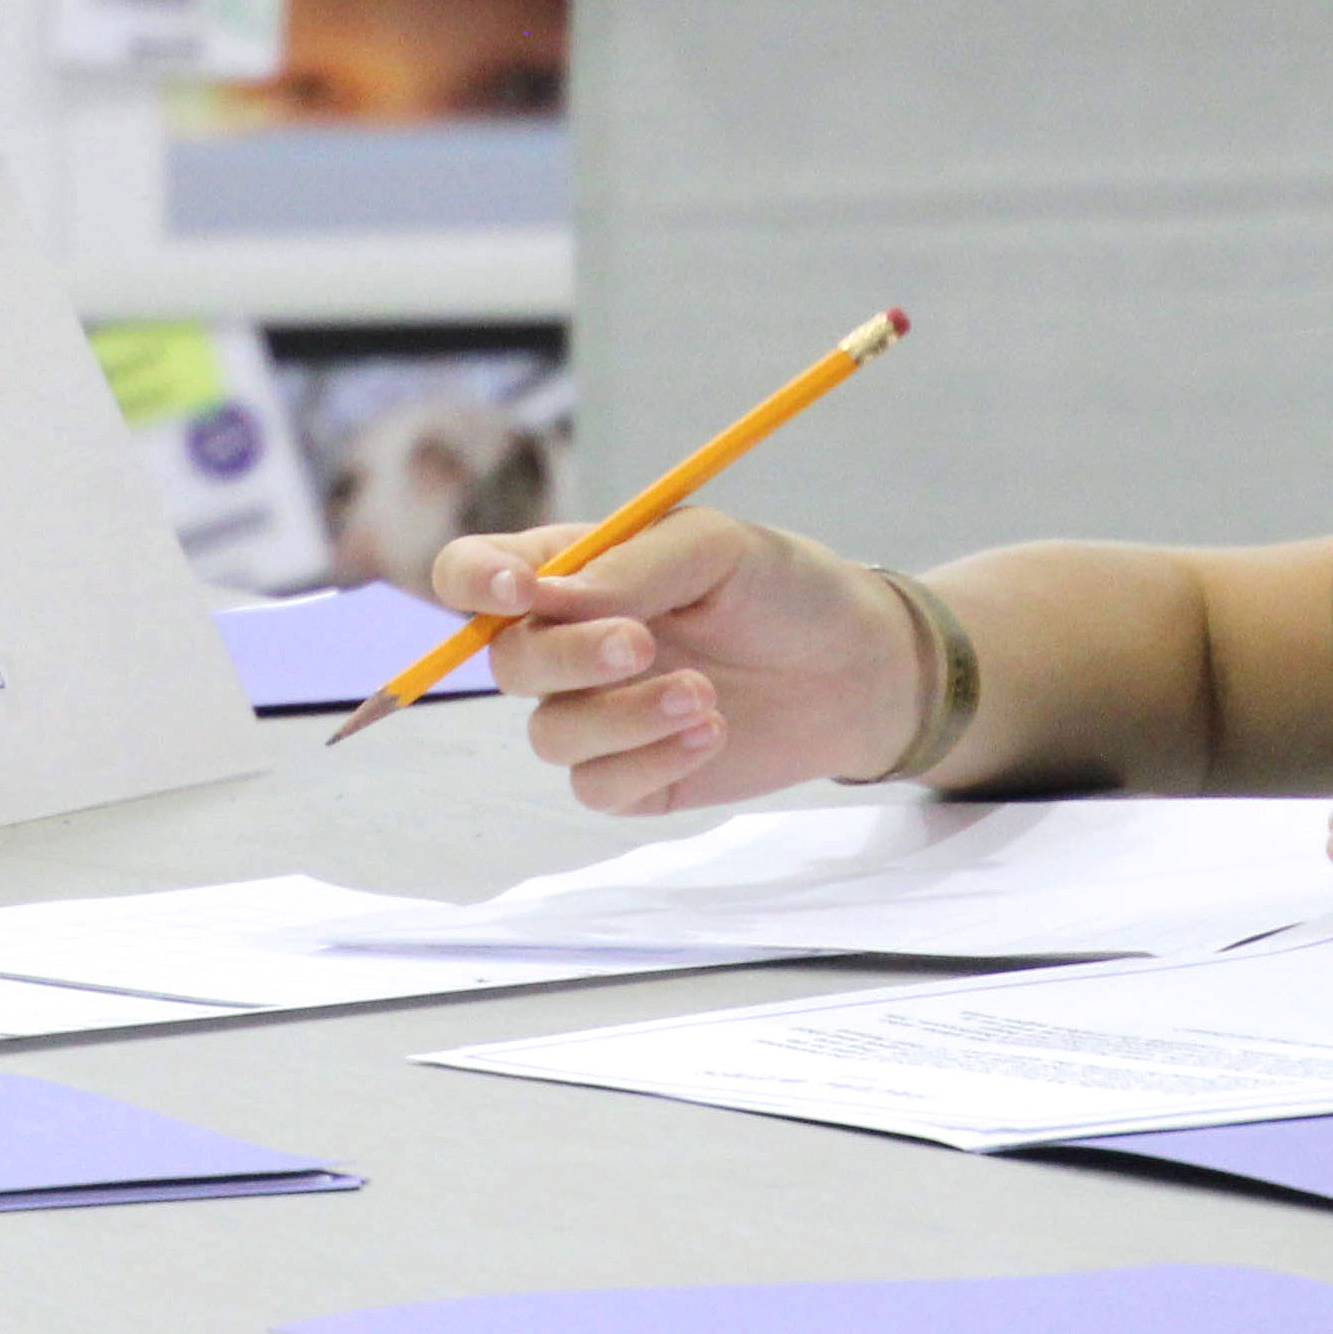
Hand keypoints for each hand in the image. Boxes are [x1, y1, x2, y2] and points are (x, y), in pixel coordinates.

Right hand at [431, 510, 925, 815]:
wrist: (859, 669)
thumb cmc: (786, 589)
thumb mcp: (718, 547)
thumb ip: (633, 565)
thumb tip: (553, 599)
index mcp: (574, 572)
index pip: (474, 574)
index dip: (475, 582)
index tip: (522, 590)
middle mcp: (569, 644)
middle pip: (507, 661)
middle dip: (570, 656)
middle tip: (643, 644)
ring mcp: (595, 714)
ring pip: (549, 734)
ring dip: (622, 717)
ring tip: (705, 696)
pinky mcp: (631, 776)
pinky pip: (596, 786)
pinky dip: (649, 761)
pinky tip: (711, 731)